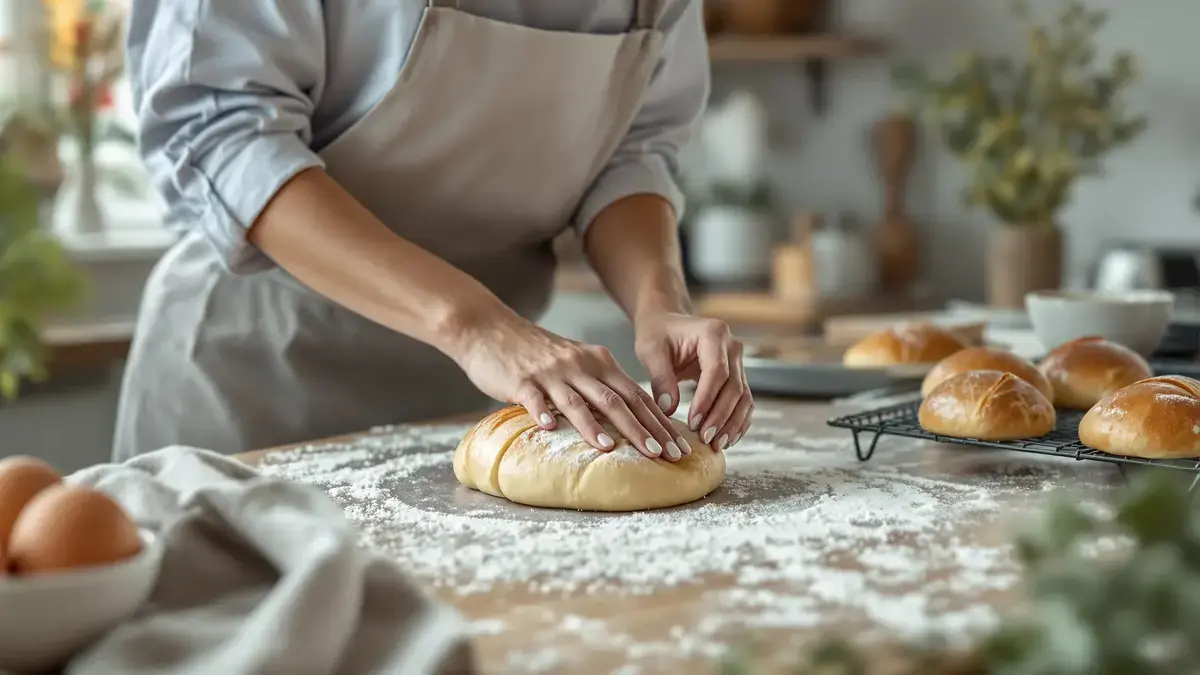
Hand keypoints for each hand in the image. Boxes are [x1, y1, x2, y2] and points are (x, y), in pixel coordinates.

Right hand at [450, 312, 689, 461]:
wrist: (492, 330)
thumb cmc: (538, 354)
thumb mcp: (577, 363)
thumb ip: (601, 386)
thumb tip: (630, 419)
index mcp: (599, 362)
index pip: (637, 395)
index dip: (659, 422)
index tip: (678, 446)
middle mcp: (580, 365)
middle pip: (617, 400)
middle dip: (642, 429)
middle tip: (662, 455)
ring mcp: (551, 373)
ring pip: (579, 401)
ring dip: (596, 426)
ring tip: (612, 449)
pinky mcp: (522, 381)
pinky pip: (534, 398)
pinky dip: (542, 413)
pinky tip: (547, 429)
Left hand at [634, 312, 752, 451]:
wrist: (667, 323)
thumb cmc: (658, 333)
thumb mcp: (651, 351)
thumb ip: (660, 378)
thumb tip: (668, 410)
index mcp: (713, 333)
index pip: (716, 371)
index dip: (707, 399)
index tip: (693, 422)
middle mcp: (732, 346)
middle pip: (734, 387)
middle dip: (720, 416)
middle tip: (705, 439)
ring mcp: (739, 361)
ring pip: (744, 397)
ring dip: (732, 423)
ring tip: (717, 445)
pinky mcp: (738, 376)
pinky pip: (744, 402)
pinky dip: (738, 422)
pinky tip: (727, 439)